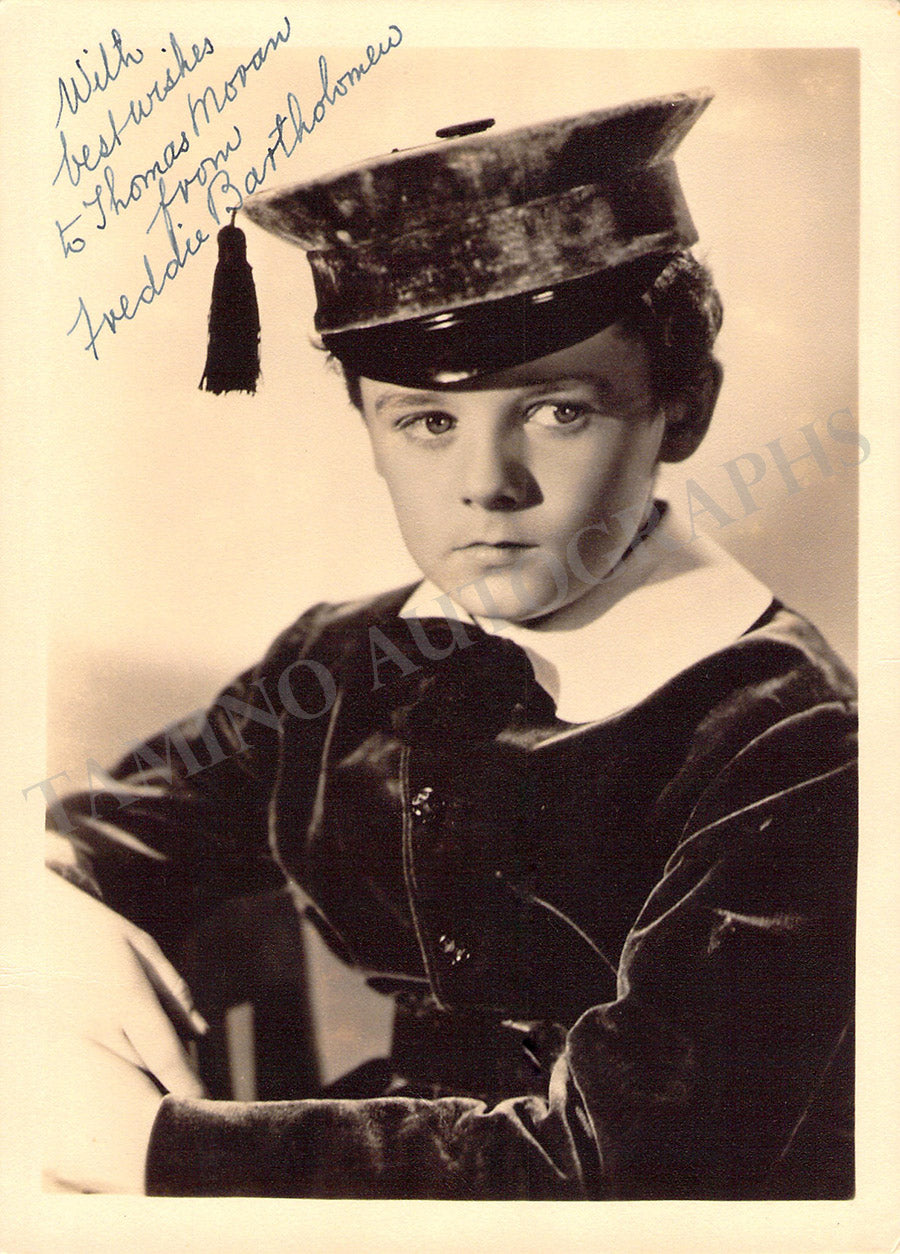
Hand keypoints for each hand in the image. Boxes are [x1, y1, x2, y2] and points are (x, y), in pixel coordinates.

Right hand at [42, 867, 205, 1192]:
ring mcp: (76, 1032)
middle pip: (146, 1065)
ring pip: (122, 1066)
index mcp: (128, 997)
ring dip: (145, 1071)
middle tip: (192, 1083)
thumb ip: (175, 991)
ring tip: (161, 1064)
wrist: (42, 924)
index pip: (163, 1053)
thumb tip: (200, 1032)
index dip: (185, 1083)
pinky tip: (126, 1055)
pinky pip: (96, 1061)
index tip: (202, 1103)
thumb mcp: (145, 949)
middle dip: (171, 1076)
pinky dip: (117, 1064)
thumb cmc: (101, 932)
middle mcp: (100, 1022)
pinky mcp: (60, 1035)